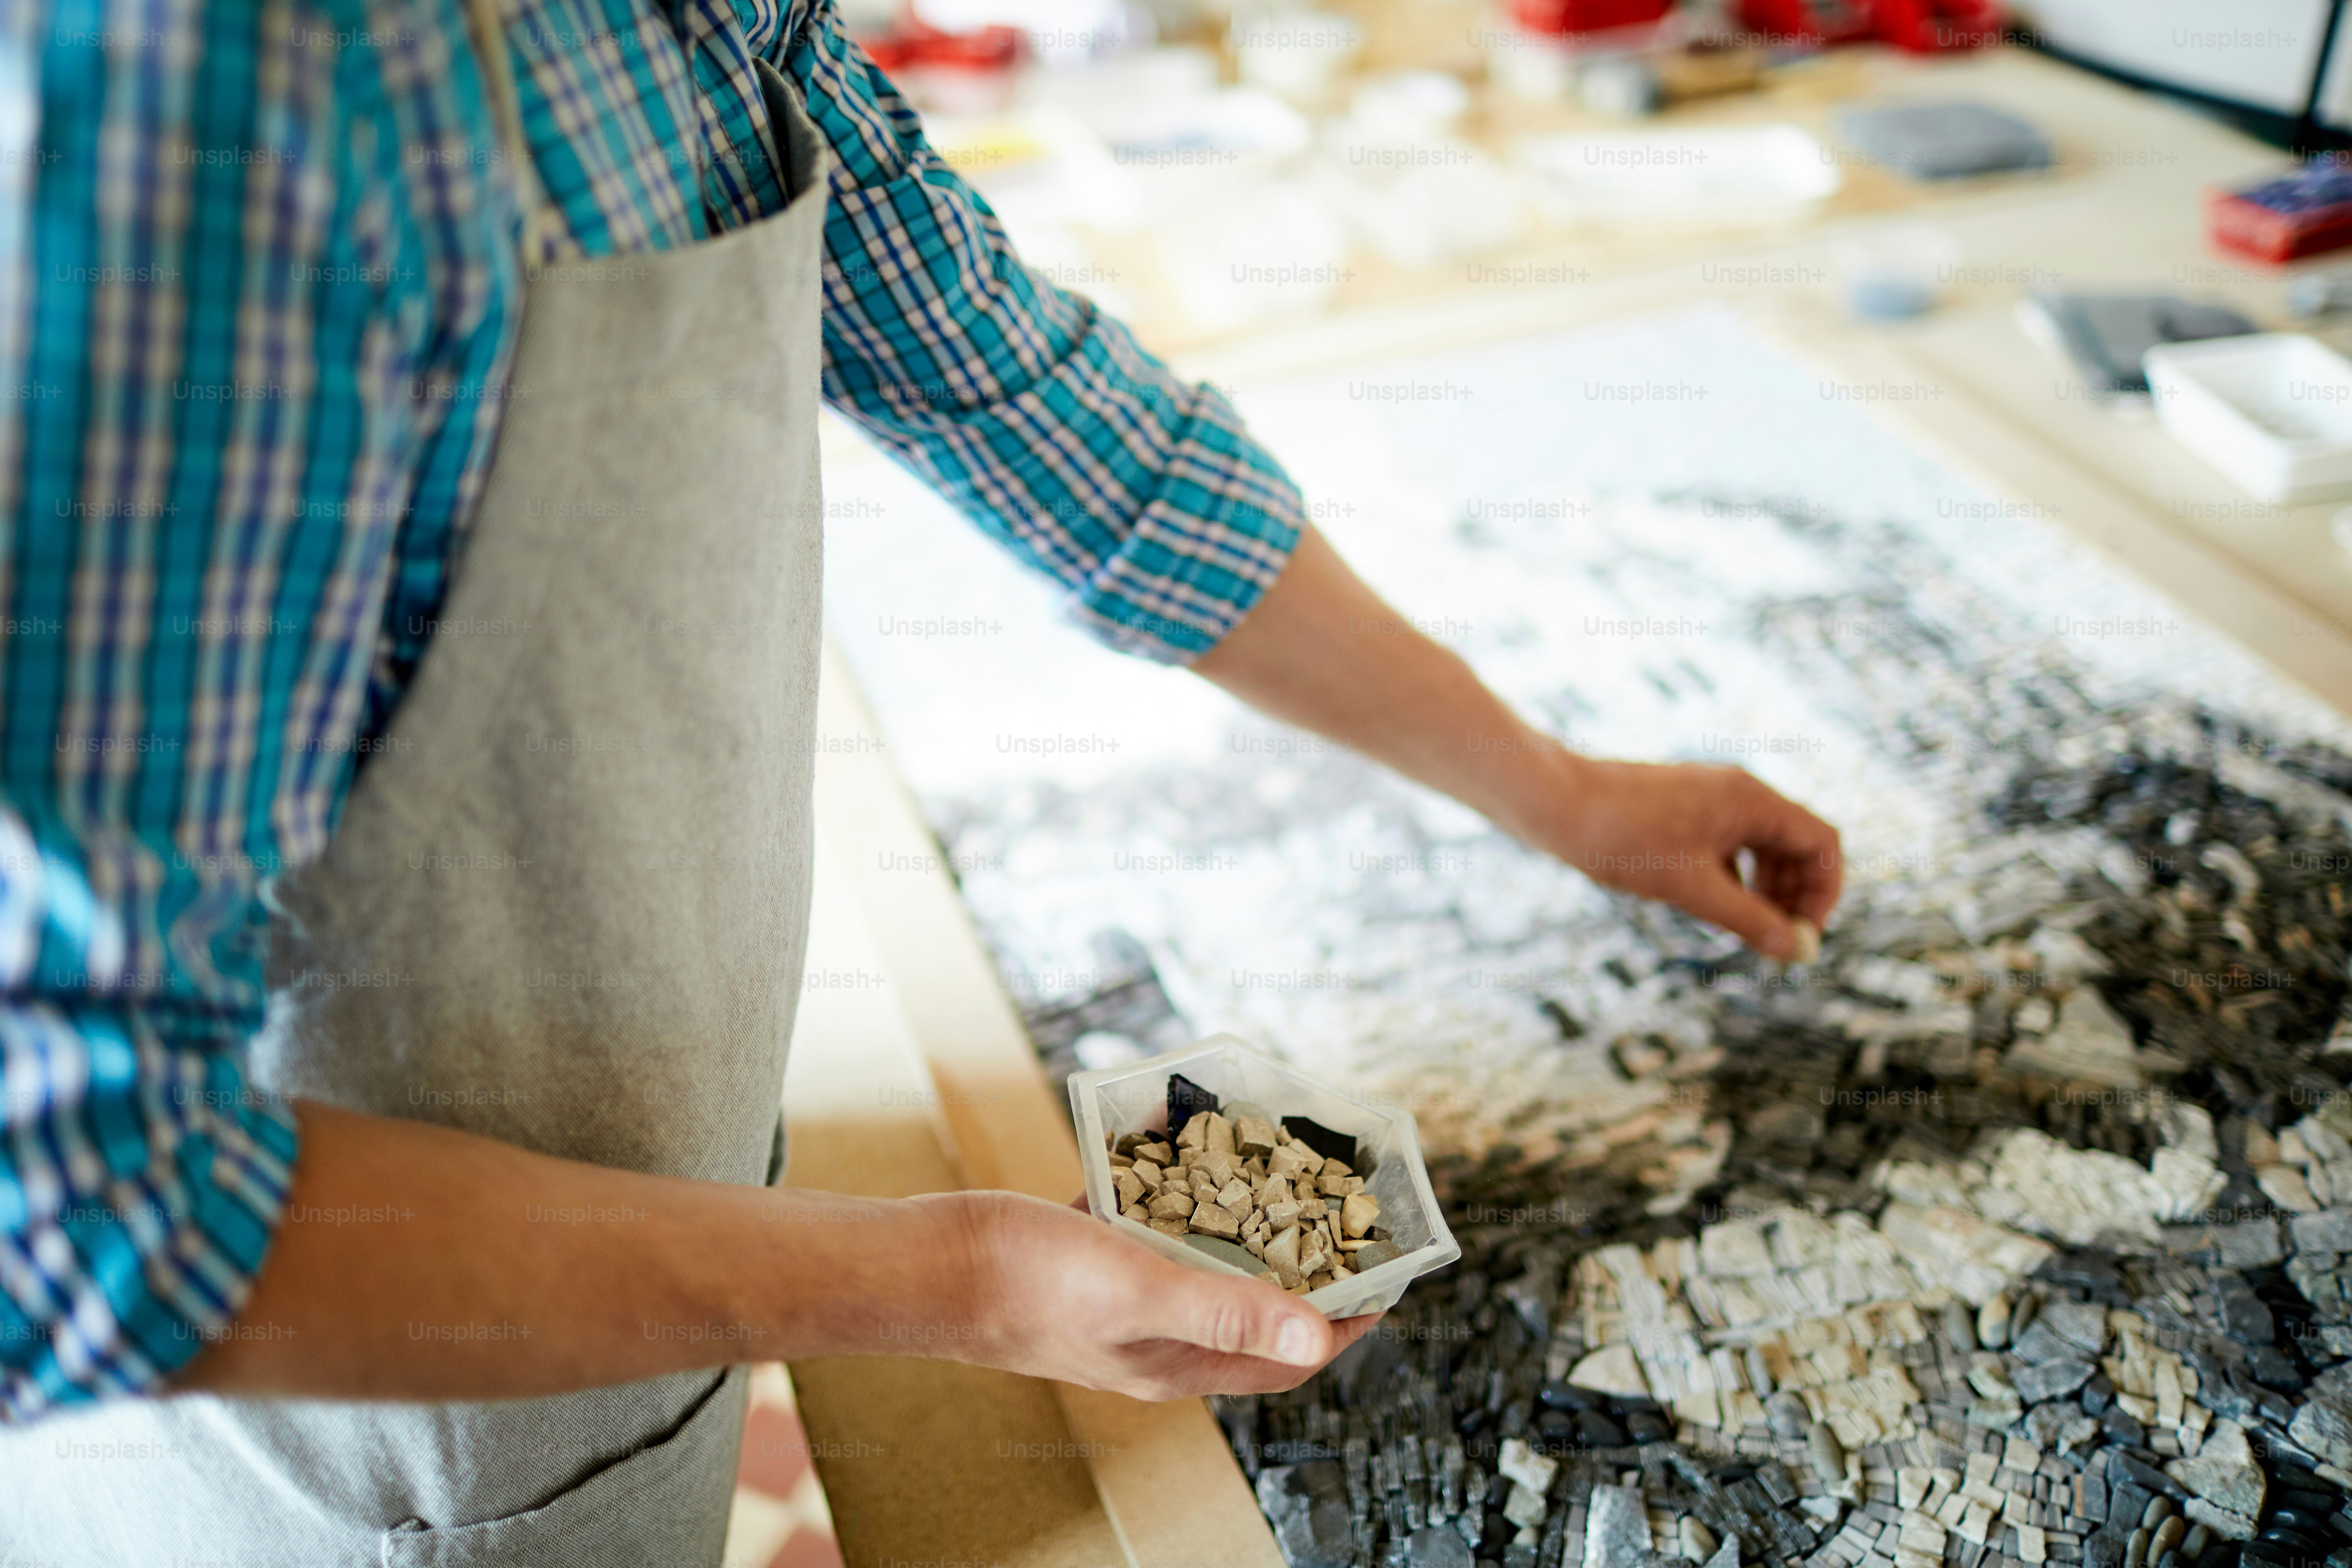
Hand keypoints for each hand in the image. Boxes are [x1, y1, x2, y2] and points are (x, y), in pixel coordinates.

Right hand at [920, 1190, 1381, 1399]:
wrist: (919, 1266)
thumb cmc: (1019, 1281)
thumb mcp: (1133, 1288)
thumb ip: (1224, 1313)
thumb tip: (1317, 1337)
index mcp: (1172, 1362)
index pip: (1285, 1357)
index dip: (1342, 1322)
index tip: (1386, 1279)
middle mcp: (1150, 1340)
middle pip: (1250, 1311)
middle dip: (1299, 1267)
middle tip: (1335, 1212)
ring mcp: (1114, 1303)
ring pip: (1196, 1265)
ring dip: (1233, 1223)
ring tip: (1268, 1170)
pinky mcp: (1081, 1264)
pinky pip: (1143, 1228)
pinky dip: (1165, 1191)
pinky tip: (1167, 1146)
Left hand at [1540, 757, 1841, 959]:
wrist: (1556, 804)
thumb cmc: (1623, 839)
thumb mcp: (1692, 888)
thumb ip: (1748, 919)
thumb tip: (1793, 950)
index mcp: (1752, 801)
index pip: (1821, 842)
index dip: (1824, 891)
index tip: (1804, 934)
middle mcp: (1738, 793)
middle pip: (1794, 847)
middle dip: (1793, 896)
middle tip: (1776, 943)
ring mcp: (1710, 800)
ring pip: (1760, 849)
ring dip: (1763, 891)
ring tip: (1746, 930)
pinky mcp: (1684, 811)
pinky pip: (1727, 847)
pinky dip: (1732, 879)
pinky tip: (1712, 908)